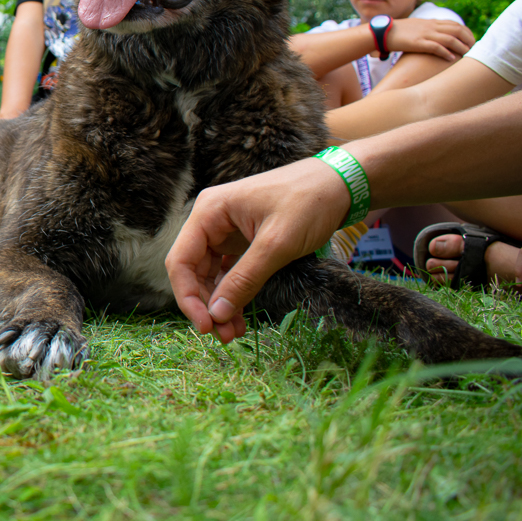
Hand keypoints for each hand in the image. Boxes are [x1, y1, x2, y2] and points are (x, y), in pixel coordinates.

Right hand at [165, 157, 350, 343]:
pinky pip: (229, 272)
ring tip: (233, 334)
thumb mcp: (276, 244)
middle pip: (193, 271)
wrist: (340, 184)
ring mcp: (226, 231)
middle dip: (206, 305)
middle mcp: (211, 220)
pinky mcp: (243, 241)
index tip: (206, 325)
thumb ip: (244, 279)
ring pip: (210, 275)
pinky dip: (234, 294)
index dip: (187, 296)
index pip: (181, 261)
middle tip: (223, 336)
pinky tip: (241, 316)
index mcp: (209, 212)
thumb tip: (217, 314)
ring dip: (219, 304)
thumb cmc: (309, 202)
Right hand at [386, 19, 474, 61]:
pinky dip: (446, 52)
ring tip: (467, 54)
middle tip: (473, 48)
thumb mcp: (415, 27)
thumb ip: (426, 29)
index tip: (471, 40)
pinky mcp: (418, 43)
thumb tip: (434, 36)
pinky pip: (436, 47)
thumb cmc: (397, 32)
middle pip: (457, 30)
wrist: (381, 32)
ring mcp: (425, 34)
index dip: (466, 32)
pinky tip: (451, 58)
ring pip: (450, 38)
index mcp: (430, 22)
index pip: (454, 24)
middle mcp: (430, 26)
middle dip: (468, 39)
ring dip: (461, 47)